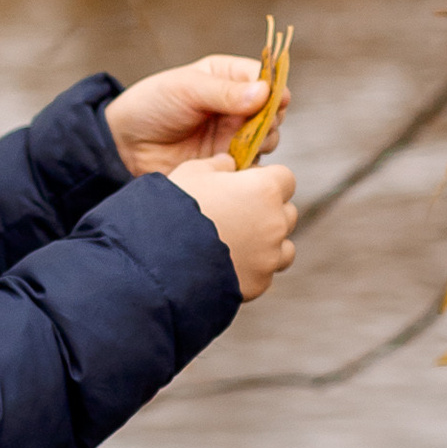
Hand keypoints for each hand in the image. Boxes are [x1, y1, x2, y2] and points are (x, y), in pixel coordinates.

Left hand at [107, 54, 273, 177]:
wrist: (124, 145)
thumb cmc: (150, 105)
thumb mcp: (185, 89)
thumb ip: (223, 92)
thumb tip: (264, 92)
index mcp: (227, 76)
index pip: (265, 77)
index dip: (274, 89)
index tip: (275, 101)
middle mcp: (236, 105)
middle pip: (273, 110)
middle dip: (271, 118)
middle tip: (256, 127)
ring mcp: (233, 134)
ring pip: (268, 138)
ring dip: (263, 142)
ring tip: (240, 145)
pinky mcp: (227, 162)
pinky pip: (252, 165)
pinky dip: (251, 166)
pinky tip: (234, 164)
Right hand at [171, 153, 297, 301]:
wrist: (159, 259)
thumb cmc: (173, 208)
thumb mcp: (191, 172)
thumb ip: (217, 165)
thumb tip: (228, 164)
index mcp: (264, 189)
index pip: (285, 178)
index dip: (266, 181)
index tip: (245, 186)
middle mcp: (275, 222)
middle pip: (287, 212)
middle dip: (268, 212)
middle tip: (237, 216)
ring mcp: (270, 256)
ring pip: (284, 247)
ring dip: (268, 244)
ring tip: (237, 244)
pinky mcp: (259, 283)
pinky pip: (264, 273)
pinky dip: (252, 270)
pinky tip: (226, 266)